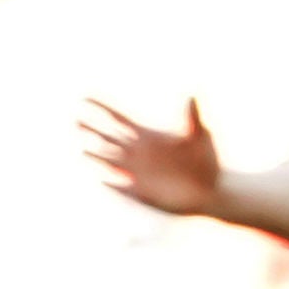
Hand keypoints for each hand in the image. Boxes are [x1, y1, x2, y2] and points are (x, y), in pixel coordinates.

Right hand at [80, 96, 222, 216]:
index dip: (101, 108)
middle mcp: (136, 152)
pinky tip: (104, 181)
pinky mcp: (140, 192)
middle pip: (106, 138)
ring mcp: (136, 172)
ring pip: (107, 161)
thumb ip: (192, 118)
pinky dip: (112, 184)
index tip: (85, 99)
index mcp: (146, 136)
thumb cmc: (207, 161)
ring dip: (95, 157)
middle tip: (76, 121)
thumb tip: (191, 97)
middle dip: (90, 129)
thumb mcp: (200, 137)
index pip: (117, 118)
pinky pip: (120, 187)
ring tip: (83, 151)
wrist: (212, 190)